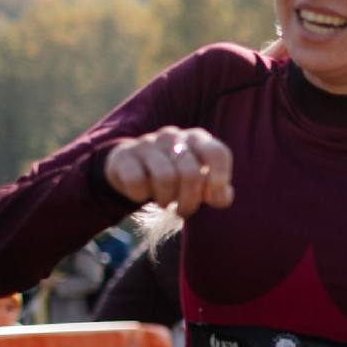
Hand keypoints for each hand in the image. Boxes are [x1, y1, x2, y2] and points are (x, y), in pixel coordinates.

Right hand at [104, 126, 233, 215]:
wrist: (132, 170)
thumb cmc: (175, 178)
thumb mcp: (200, 185)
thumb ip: (217, 191)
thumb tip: (222, 197)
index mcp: (197, 139)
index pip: (217, 153)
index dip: (220, 179)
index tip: (212, 199)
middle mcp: (173, 136)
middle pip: (191, 174)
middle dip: (189, 201)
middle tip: (182, 210)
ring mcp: (147, 142)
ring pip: (165, 177)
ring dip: (165, 199)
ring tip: (163, 201)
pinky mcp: (124, 155)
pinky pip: (137, 182)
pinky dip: (140, 195)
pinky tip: (141, 193)